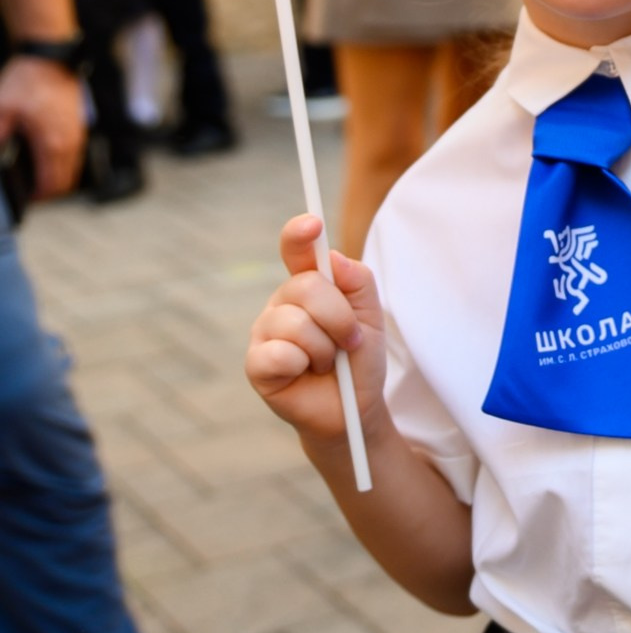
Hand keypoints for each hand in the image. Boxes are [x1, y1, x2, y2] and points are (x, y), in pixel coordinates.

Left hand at [0, 55, 85, 199]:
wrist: (50, 58)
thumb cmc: (27, 82)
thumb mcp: (2, 111)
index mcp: (52, 145)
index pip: (50, 186)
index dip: (36, 198)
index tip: (23, 199)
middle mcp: (70, 144)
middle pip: (64, 184)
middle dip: (47, 192)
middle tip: (28, 192)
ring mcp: (78, 136)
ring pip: (72, 172)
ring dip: (56, 179)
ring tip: (35, 177)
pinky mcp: (79, 128)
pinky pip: (74, 157)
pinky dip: (61, 164)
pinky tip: (43, 157)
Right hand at [244, 214, 387, 444]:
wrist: (354, 408)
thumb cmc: (358, 360)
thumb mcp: (371, 317)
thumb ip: (357, 282)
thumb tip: (333, 258)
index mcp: (307, 285)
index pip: (296, 249)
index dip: (300, 234)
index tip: (312, 224)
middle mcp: (282, 303)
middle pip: (306, 287)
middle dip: (340, 318)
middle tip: (348, 342)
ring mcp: (265, 332)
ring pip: (296, 322)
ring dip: (325, 348)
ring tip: (326, 363)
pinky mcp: (257, 363)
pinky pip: (279, 352)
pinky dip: (302, 365)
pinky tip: (304, 373)